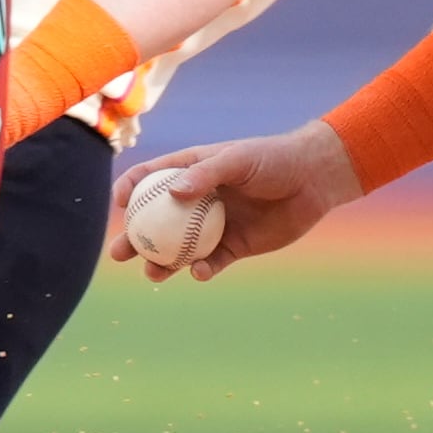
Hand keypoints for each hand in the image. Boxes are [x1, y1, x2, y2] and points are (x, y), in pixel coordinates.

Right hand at [104, 124, 361, 280]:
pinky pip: (211, 262)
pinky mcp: (234, 247)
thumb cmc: (273, 159)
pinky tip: (199, 272)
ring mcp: (213, 225)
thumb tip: (173, 192)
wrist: (313, 181)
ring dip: (162, 263)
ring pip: (178, 249)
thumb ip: (206, 174)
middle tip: (119, 253)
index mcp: (191, 171)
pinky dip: (202, 270)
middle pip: (155, 222)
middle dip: (134, 239)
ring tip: (153, 273)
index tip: (120, 205)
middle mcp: (197, 200)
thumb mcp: (238, 159)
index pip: (150, 178)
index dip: (129, 190)